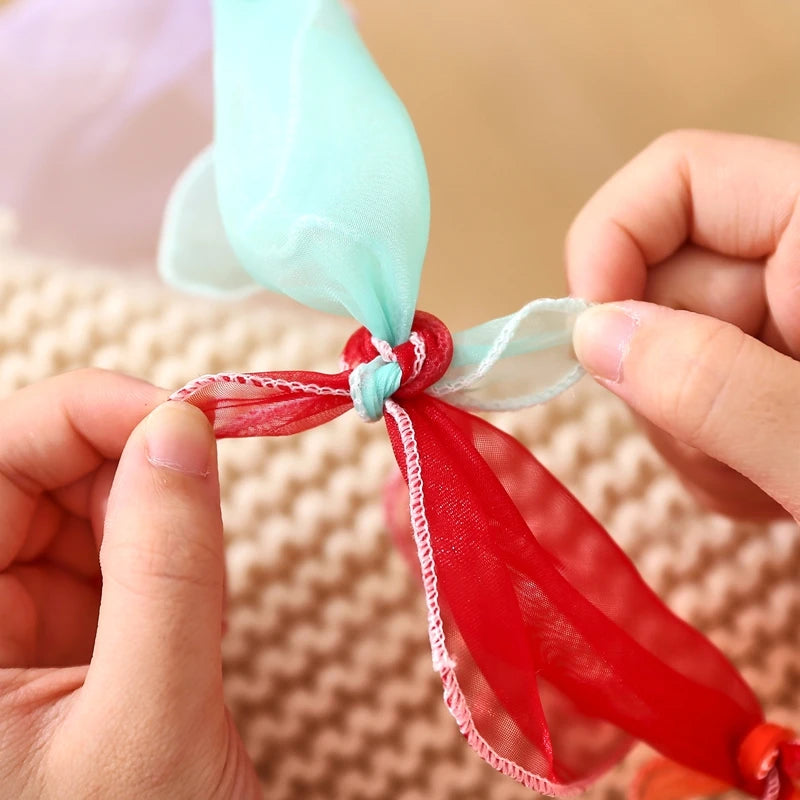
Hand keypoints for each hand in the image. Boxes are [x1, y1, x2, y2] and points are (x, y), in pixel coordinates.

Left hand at [0, 369, 261, 798]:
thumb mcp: (151, 719)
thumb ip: (167, 563)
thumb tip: (182, 427)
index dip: (77, 415)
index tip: (179, 413)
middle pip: (21, 478)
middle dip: (120, 461)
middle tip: (201, 474)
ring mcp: (0, 634)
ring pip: (69, 508)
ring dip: (142, 511)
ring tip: (191, 569)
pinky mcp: (51, 641)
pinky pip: (102, 553)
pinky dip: (153, 553)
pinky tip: (179, 597)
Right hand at [567, 130, 799, 520]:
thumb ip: (718, 387)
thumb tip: (591, 333)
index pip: (678, 178)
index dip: (610, 246)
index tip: (589, 340)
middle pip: (658, 281)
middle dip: (660, 377)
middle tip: (716, 452)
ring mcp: (785, 323)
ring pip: (662, 353)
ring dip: (686, 433)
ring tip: (760, 483)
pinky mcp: (774, 374)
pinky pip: (688, 400)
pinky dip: (707, 458)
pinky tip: (762, 487)